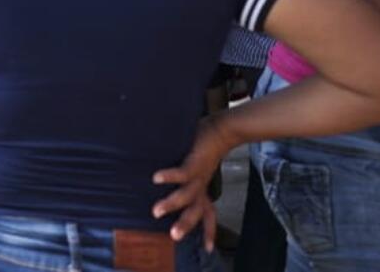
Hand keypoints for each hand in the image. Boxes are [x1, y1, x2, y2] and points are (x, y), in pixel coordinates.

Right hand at [151, 116, 233, 247]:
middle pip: (197, 212)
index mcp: (202, 188)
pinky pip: (181, 174)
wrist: (223, 129)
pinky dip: (169, 177)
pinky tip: (156, 178)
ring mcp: (198, 176)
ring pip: (187, 196)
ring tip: (157, 211)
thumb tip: (158, 177)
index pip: (208, 214)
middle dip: (185, 225)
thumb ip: (184, 174)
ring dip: (173, 205)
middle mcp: (201, 185)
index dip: (208, 232)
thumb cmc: (204, 145)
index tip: (208, 249)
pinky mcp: (194, 163)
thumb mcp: (195, 166)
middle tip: (173, 236)